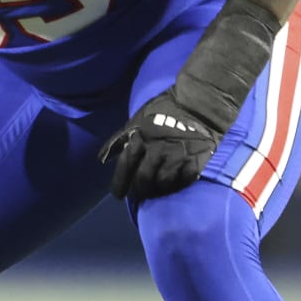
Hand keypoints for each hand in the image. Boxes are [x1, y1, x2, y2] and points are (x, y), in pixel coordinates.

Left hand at [99, 89, 223, 200]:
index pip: (126, 166)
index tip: (118, 195)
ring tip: (157, 190)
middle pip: (144, 179)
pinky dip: (178, 185)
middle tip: (141, 194)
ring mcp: (177, 156)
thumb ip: (119, 139)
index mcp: (141, 138)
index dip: (120, 183)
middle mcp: (158, 149)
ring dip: (159, 190)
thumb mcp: (136, 120)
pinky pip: (184, 181)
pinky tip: (175, 184)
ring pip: (164, 183)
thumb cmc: (163, 112)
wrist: (198, 105)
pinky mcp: (195, 160)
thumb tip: (102, 158)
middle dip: (140, 190)